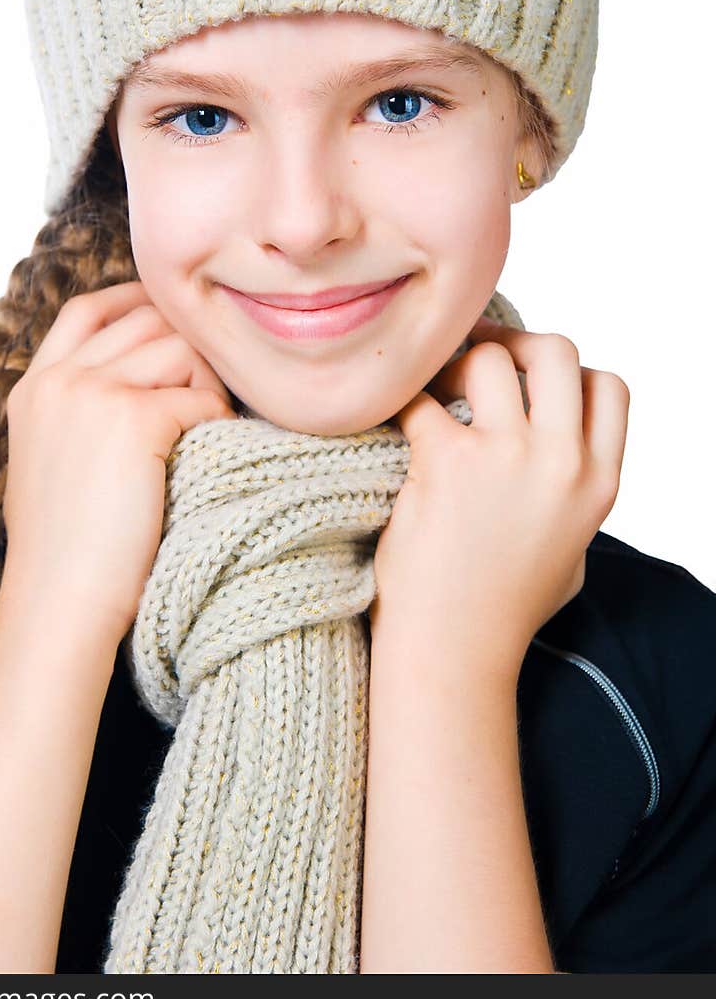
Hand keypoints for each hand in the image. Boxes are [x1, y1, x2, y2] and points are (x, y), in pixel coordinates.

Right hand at [1, 281, 236, 650]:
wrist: (62, 602)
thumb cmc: (68, 552)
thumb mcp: (51, 464)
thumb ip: (78, 415)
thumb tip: (138, 387)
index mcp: (34, 389)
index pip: (89, 310)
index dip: (139, 304)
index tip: (178, 325)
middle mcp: (59, 380)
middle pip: (147, 321)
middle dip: (190, 352)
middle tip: (209, 397)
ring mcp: (93, 394)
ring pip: (181, 351)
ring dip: (209, 385)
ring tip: (208, 431)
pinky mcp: (134, 419)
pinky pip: (201, 397)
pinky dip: (219, 420)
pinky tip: (213, 451)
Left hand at [370, 317, 629, 680]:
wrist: (451, 653)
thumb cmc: (502, 610)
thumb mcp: (571, 553)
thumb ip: (572, 497)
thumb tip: (553, 448)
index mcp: (600, 484)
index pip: (609, 388)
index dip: (568, 376)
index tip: (530, 384)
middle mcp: (561, 463)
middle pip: (557, 352)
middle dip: (516, 345)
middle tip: (476, 360)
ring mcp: (505, 458)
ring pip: (489, 359)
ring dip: (454, 364)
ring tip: (429, 390)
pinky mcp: (445, 462)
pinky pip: (419, 398)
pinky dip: (399, 401)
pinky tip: (389, 419)